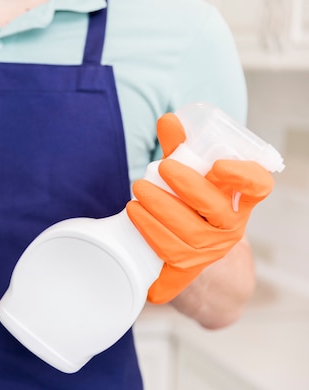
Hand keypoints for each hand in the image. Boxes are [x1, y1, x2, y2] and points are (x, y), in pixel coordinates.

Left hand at [126, 113, 272, 303]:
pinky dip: (149, 228)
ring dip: (159, 208)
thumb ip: (181, 147)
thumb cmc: (188, 201)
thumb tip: (168, 120)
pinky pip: (169, 249)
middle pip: (217, 209)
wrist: (185, 247)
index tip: (218, 165)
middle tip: (162, 168)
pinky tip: (134, 212)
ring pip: (189, 231)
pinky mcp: (187, 265)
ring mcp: (210, 248)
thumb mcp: (189, 173)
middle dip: (188, 186)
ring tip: (138, 189)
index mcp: (239, 199)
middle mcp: (230, 226)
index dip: (244, 177)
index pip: (258, 187)